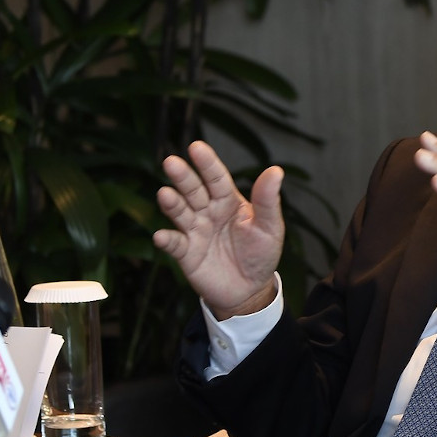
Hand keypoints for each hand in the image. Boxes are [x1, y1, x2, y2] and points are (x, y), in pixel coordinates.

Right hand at [153, 141, 283, 319]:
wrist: (250, 289)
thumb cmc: (261, 253)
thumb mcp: (269, 227)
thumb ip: (267, 201)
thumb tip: (276, 170)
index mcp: (229, 201)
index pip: (217, 178)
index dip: (207, 163)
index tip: (196, 147)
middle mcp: (208, 211)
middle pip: (194, 190)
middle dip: (183, 177)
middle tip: (171, 162)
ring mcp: (195, 231)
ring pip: (181, 213)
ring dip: (172, 204)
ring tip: (165, 194)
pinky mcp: (186, 254)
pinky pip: (175, 244)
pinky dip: (167, 240)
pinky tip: (161, 236)